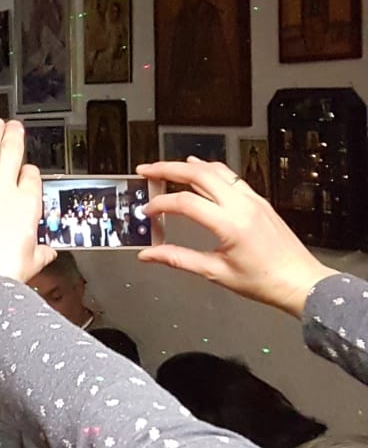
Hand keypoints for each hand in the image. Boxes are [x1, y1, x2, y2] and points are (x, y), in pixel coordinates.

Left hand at [0, 119, 55, 303]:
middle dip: (13, 138)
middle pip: (12, 157)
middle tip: (13, 126)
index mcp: (27, 208)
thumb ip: (41, 253)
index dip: (29, 171)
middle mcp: (4, 195)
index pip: (31, 178)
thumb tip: (48, 252)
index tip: (27, 168)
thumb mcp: (33, 263)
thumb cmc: (6, 276)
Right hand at [137, 159, 335, 317]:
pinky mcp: (259, 201)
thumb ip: (179, 259)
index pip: (185, 202)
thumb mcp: (216, 273)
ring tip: (166, 168)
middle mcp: (242, 205)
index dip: (160, 204)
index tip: (148, 211)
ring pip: (215, 169)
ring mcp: (252, 200)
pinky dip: (209, 170)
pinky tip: (198, 172)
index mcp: (231, 224)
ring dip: (187, 165)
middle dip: (167, 168)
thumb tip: (150, 255)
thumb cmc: (265, 281)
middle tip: (146, 170)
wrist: (301, 282)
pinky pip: (230, 177)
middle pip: (198, 173)